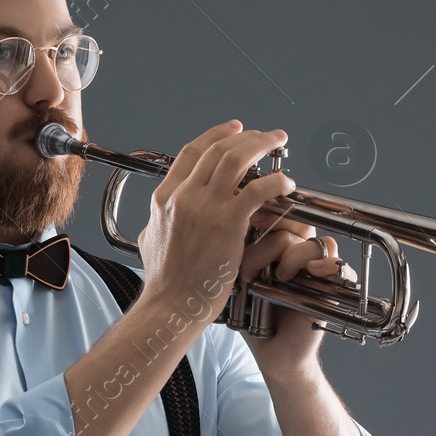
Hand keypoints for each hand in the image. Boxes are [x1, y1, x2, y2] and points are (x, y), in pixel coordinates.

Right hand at [135, 119, 296, 328]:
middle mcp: (184, 196)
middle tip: (267, 135)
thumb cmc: (164, 282)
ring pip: (237, 159)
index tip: (235, 129)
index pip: (193, 152)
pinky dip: (275, 181)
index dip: (217, 135)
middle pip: (218, 149)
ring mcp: (205, 208)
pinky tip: (285, 184)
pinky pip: (258, 190)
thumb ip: (156, 223)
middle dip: (247, 136)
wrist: (171, 305)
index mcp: (165, 198)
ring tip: (279, 143)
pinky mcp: (227, 223)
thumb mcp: (150, 241)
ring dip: (262, 145)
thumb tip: (155, 219)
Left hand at [237, 213, 357, 379]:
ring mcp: (317, 270)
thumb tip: (235, 224)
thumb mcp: (241, 282)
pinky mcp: (332, 287)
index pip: (280, 215)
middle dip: (274, 234)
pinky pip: (338, 264)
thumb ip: (241, 254)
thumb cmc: (257, 319)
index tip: (249, 217)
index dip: (268, 211)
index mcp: (279, 248)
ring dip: (292, 256)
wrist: (274, 353)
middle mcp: (300, 255)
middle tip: (254, 259)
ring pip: (312, 243)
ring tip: (279, 277)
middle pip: (298, 222)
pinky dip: (328, 264)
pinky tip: (312, 271)